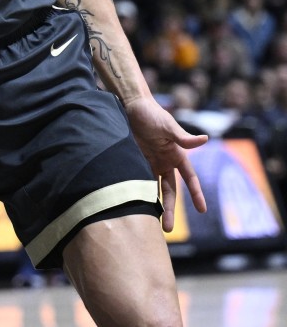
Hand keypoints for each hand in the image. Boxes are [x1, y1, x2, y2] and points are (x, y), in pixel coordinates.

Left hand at [125, 96, 208, 231]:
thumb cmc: (151, 114)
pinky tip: (136, 207)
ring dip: (154, 206)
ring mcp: (149, 163)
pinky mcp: (135, 161)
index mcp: (177, 155)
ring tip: (152, 224)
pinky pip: (138, 181)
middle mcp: (165, 162)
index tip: (202, 210)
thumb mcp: (167, 126)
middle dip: (170, 210)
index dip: (196, 194)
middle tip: (168, 229)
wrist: (129, 106)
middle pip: (170, 191)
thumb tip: (205, 139)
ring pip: (153, 189)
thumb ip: (183, 137)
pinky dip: (138, 193)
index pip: (189, 179)